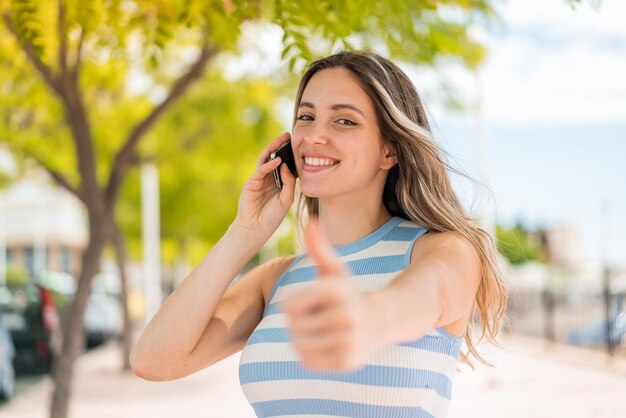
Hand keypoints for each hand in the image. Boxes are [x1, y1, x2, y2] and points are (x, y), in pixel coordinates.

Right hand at [233, 132, 295, 239]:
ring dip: (272, 149)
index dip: (290, 154)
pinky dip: (268, 164)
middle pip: (275, 158)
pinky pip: (260, 170)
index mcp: (278, 183)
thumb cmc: (272, 216)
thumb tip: (286, 166)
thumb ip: (288, 182)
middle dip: (280, 146)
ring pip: (266, 160)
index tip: (299, 143)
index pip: (285, 165)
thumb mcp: (286, 199)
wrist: (256, 228)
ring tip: (280, 139)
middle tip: (288, 134)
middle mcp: (269, 179)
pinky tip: (276, 160)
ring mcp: (259, 180)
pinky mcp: (251, 183)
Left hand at [281, 218, 383, 371]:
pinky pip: (308, 362)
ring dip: (302, 339)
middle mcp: (345, 316)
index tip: (310, 302)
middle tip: (315, 318)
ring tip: (317, 331)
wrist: (381, 320)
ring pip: (299, 346)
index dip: (294, 304)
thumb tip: (312, 222)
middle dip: (298, 323)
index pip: (288, 306)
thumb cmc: (348, 293)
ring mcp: (348, 341)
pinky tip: (325, 344)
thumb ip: (319, 249)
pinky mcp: (347, 362)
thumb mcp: (335, 270)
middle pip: (293, 327)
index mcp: (336, 291)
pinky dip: (309, 355)